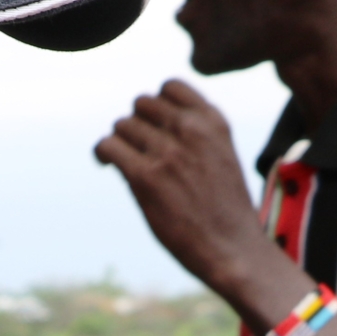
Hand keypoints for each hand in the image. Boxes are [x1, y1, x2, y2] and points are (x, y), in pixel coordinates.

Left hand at [94, 82, 291, 309]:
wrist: (234, 249)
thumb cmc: (227, 211)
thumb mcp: (223, 156)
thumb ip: (197, 134)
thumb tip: (150, 122)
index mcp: (213, 122)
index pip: (171, 86)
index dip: (156, 105)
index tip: (153, 126)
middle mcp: (191, 130)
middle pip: (142, 105)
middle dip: (136, 124)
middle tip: (136, 150)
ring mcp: (168, 153)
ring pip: (122, 125)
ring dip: (120, 142)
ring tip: (123, 161)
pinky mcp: (146, 177)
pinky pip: (108, 146)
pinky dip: (102, 153)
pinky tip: (106, 165)